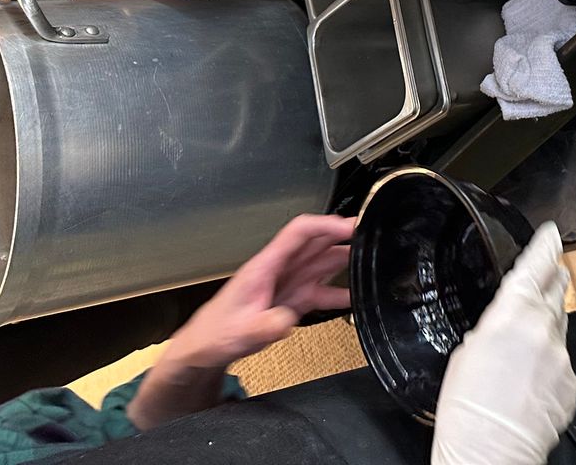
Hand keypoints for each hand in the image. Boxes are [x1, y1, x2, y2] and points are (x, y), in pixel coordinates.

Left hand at [129, 213, 353, 429]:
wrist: (204, 349)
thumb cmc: (214, 334)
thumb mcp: (240, 332)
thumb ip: (265, 325)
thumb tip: (286, 319)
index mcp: (265, 266)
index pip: (299, 233)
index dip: (325, 224)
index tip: (350, 225)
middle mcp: (279, 270)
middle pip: (316, 243)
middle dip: (343, 235)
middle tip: (371, 235)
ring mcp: (287, 284)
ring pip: (321, 263)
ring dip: (344, 260)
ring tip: (370, 260)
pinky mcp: (291, 300)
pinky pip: (320, 289)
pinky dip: (339, 290)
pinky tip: (355, 295)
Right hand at [431, 223, 575, 464]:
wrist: (490, 453)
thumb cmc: (467, 410)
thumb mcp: (467, 351)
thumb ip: (494, 327)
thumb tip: (504, 324)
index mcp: (513, 314)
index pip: (536, 266)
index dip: (546, 246)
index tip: (552, 234)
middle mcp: (544, 330)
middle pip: (556, 292)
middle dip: (554, 279)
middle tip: (553, 270)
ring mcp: (562, 358)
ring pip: (559, 330)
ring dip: (548, 327)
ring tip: (530, 336)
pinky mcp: (572, 384)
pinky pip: (562, 364)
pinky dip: (550, 366)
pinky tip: (530, 380)